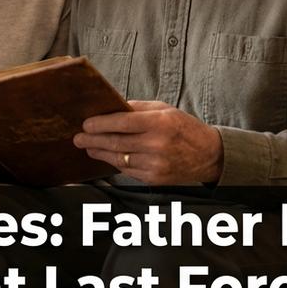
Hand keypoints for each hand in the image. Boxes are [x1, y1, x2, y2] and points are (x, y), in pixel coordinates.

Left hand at [73, 100, 222, 184]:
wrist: (209, 156)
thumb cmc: (184, 128)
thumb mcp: (165, 110)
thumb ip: (138, 109)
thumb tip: (111, 108)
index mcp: (159, 123)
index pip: (122, 123)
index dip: (100, 124)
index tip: (86, 124)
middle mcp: (156, 145)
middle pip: (116, 143)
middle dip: (92, 140)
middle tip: (77, 138)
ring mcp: (155, 164)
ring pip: (118, 159)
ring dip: (100, 153)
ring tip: (87, 147)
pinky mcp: (154, 178)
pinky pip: (127, 170)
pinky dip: (115, 163)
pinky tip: (106, 157)